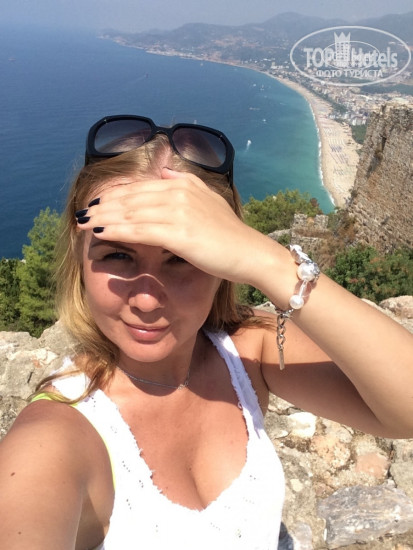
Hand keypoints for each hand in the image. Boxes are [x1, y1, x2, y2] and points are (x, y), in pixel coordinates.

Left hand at [77, 169, 267, 282]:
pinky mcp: (179, 233)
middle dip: (102, 206)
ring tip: (82, 224)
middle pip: (130, 197)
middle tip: (81, 214)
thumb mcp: (208, 200)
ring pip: (130, 213)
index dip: (114, 196)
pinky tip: (99, 233)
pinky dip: (115, 230)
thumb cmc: (228, 234)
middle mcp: (178, 192)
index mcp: (183, 184)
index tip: (96, 204)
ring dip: (102, 218)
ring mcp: (179, 211)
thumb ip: (185, 183)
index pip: (139, 187)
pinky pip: (139, 230)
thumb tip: (164, 172)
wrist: (249, 253)